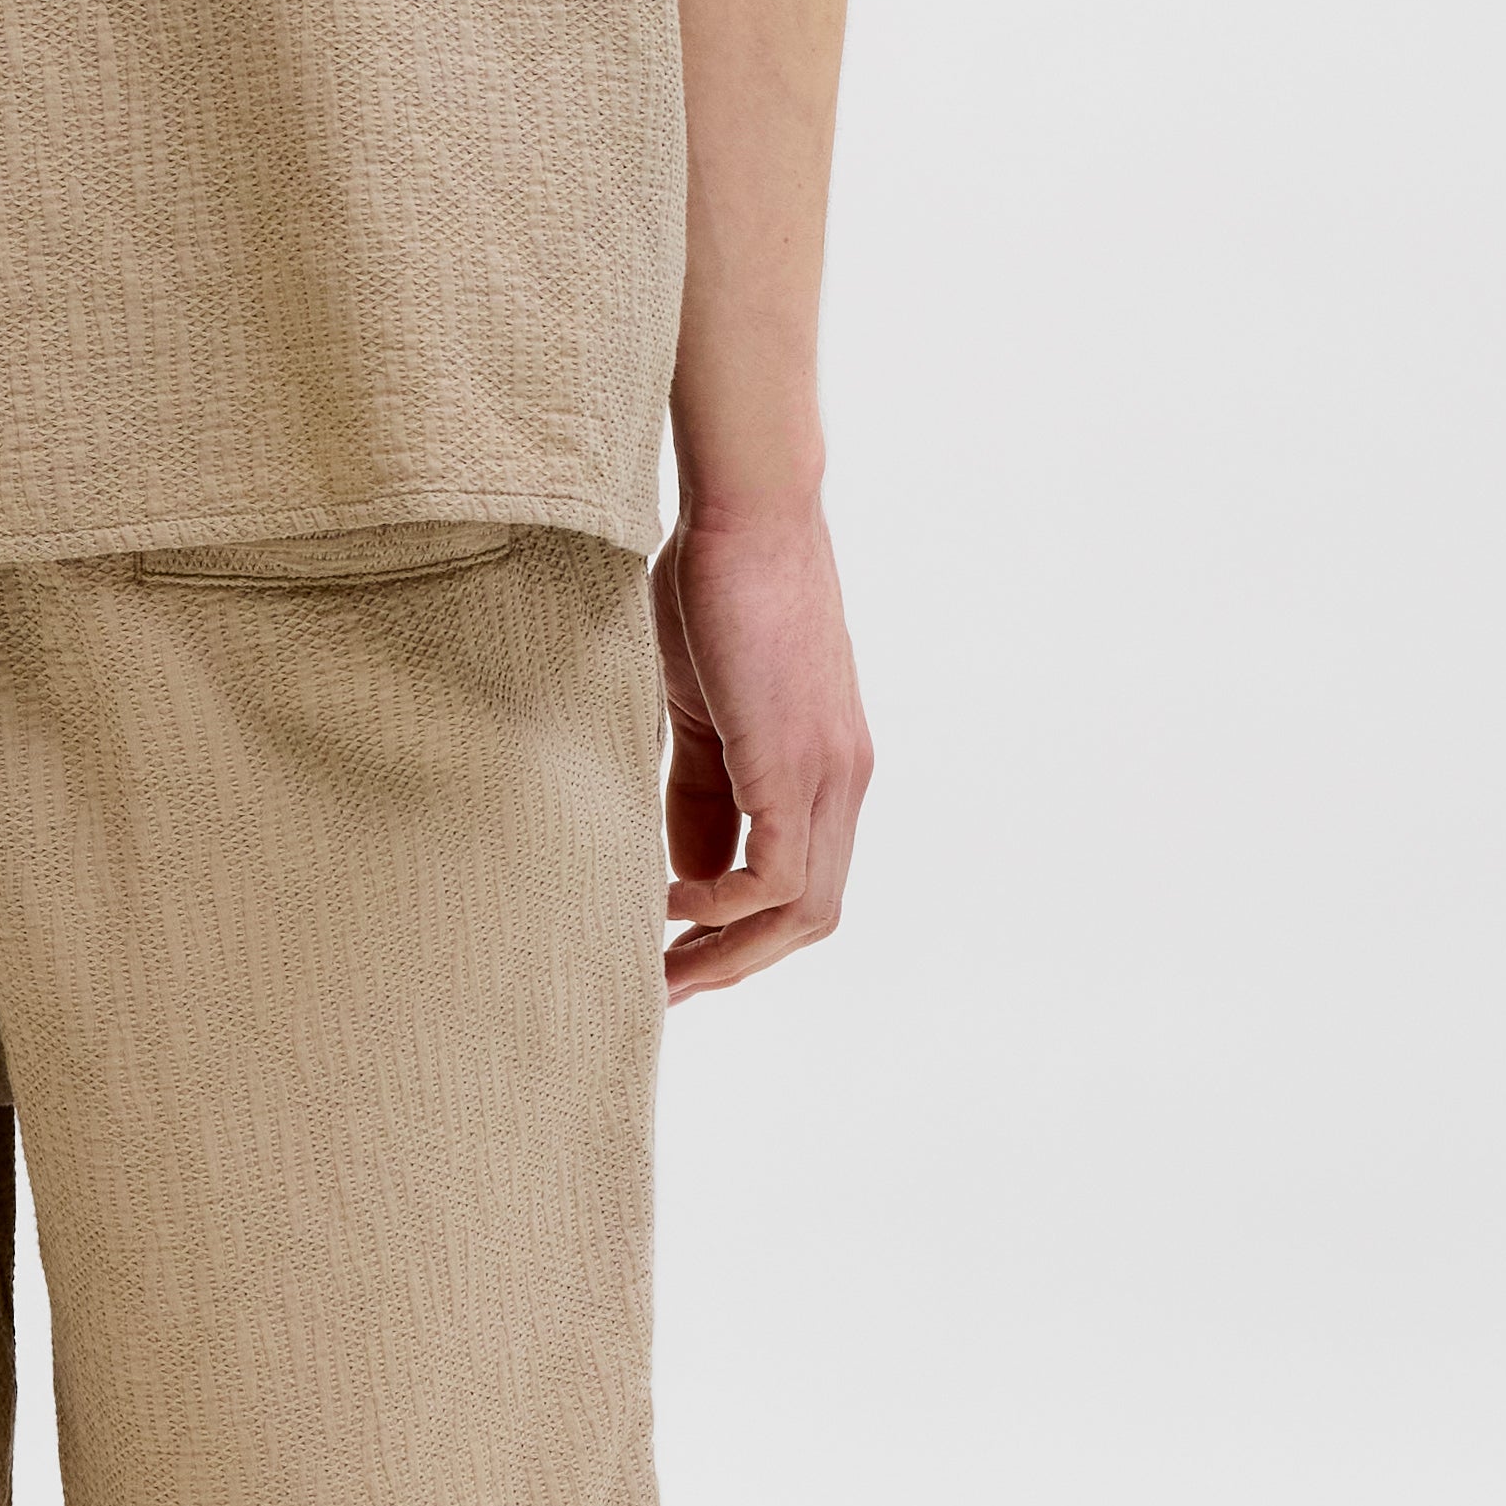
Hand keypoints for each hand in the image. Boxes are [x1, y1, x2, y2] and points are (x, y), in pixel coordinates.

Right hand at [654, 495, 870, 998]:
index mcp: (825, 771)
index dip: (743, 935)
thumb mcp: (704, 713)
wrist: (746, 516)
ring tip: (663, 969)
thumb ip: (700, 792)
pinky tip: (667, 902)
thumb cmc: (714, 592)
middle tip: (666, 989)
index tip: (674, 958)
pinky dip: (722, 906)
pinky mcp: (797, 764)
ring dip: (731, 954)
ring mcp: (829, 776)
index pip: (800, 886)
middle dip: (737, 965)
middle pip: (810, 918)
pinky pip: (776, 877)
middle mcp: (842, 784)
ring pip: (801, 911)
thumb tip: (688, 874)